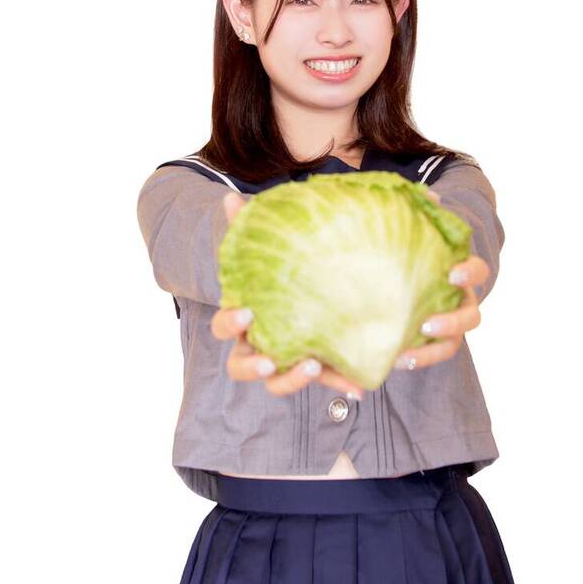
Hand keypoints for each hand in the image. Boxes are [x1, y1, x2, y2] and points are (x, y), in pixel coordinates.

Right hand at [212, 191, 366, 399]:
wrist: (312, 285)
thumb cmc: (279, 270)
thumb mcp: (266, 248)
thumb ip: (248, 225)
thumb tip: (232, 197)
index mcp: (243, 318)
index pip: (223, 328)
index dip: (230, 324)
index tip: (247, 313)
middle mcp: (258, 345)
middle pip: (240, 367)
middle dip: (252, 366)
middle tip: (269, 360)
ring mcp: (285, 361)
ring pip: (276, 384)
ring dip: (291, 381)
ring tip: (313, 368)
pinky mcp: (315, 367)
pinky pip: (324, 382)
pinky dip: (339, 385)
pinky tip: (359, 386)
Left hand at [394, 188, 489, 372]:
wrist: (406, 271)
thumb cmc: (416, 247)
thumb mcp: (419, 230)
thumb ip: (423, 212)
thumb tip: (427, 195)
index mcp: (460, 271)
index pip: (477, 270)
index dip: (469, 272)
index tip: (452, 273)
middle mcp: (460, 300)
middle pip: (472, 316)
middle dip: (454, 321)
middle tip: (427, 324)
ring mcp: (448, 323)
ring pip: (454, 343)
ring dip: (434, 350)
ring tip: (407, 354)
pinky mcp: (430, 342)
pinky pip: (430, 356)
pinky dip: (417, 360)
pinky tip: (394, 361)